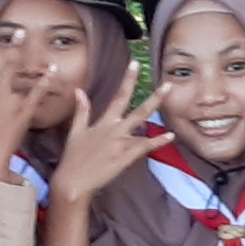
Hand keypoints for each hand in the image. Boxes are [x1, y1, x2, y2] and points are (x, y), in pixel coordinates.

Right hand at [51, 72, 172, 206]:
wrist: (73, 181)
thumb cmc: (73, 158)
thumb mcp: (76, 131)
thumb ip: (82, 110)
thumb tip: (79, 90)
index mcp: (104, 122)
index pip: (119, 95)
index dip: (128, 79)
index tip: (136, 64)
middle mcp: (114, 129)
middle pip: (138, 109)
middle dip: (154, 96)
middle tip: (168, 83)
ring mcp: (121, 143)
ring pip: (143, 126)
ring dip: (158, 115)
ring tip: (171, 106)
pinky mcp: (125, 157)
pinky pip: (144, 147)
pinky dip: (158, 141)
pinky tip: (170, 136)